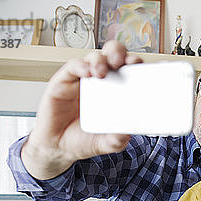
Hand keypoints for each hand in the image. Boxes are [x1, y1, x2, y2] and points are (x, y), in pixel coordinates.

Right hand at [22, 40, 142, 179]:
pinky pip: (73, 67)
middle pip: (112, 55)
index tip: (141, 68)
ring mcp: (82, 79)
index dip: (135, 64)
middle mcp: (100, 81)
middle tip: (125, 62)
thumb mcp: (106, 143)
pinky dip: (81, 66)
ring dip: (101, 60)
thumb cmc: (84, 139)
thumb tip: (126, 134)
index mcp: (116, 91)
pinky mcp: (63, 81)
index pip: (128, 69)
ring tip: (103, 72)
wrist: (58, 147)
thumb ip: (117, 139)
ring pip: (94, 57)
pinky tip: (87, 73)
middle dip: (120, 53)